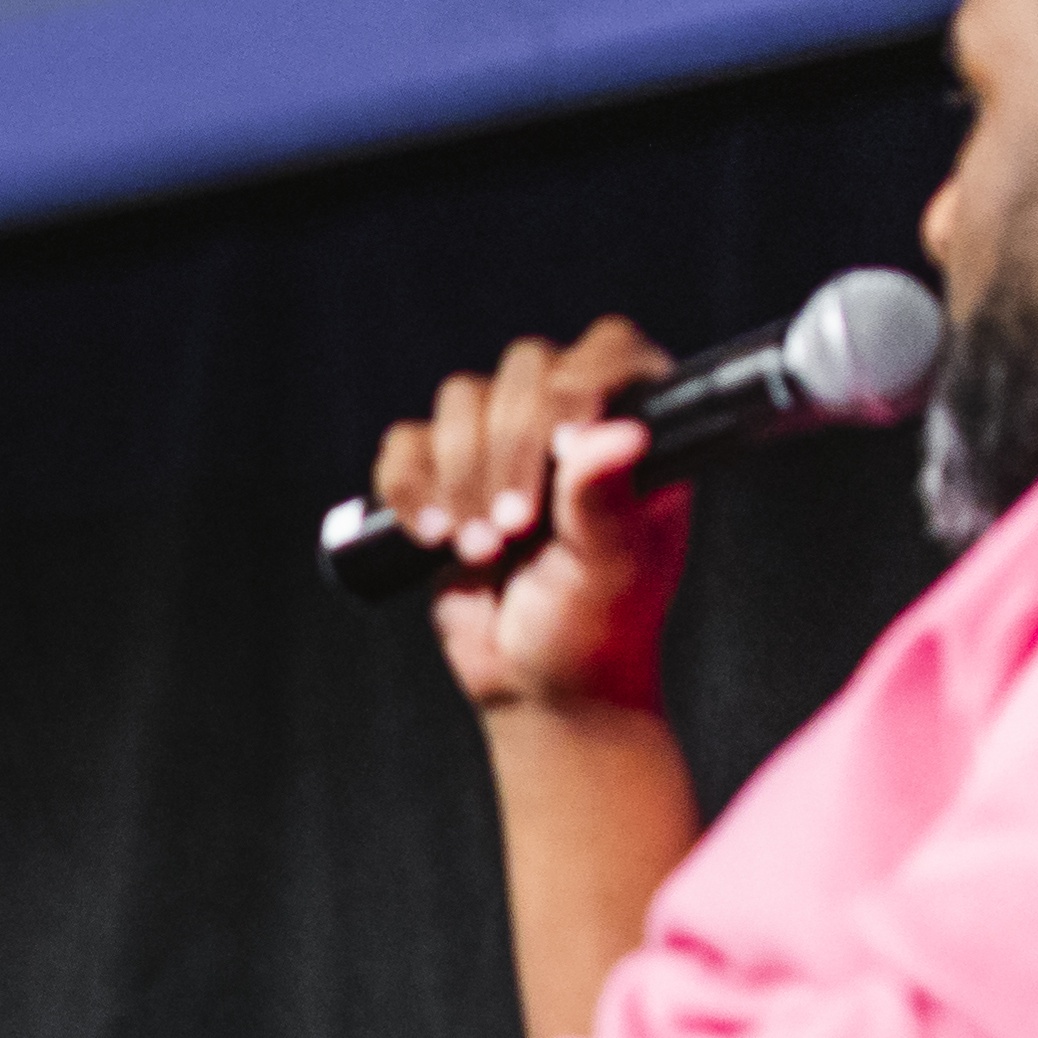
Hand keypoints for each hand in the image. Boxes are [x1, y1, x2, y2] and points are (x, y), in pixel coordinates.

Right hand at [369, 321, 686, 715]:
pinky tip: (432, 537)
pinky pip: (404, 446)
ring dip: (461, 475)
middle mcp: (567, 422)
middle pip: (525, 369)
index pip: (609, 353)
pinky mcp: (440, 475)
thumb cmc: (596, 629)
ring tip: (481, 549)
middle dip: (509, 450)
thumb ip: (608, 500)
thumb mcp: (613, 569)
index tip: (563, 447)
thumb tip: (618, 434)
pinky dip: (409, 488)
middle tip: (515, 527)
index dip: (581, 383)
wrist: (535, 684)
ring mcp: (500, 444)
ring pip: (460, 400)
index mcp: (632, 428)